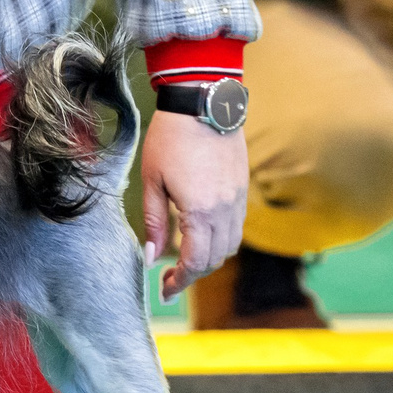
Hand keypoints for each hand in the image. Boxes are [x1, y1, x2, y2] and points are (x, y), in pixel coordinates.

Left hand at [140, 110, 246, 299]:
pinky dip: (221, 240)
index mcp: (200, 212)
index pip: (195, 262)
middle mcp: (225, 210)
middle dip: (193, 274)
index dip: (180, 281)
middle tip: (171, 279)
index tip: (165, 290)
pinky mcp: (242, 189)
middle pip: (215, 259)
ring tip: (186, 259)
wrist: (202, 102)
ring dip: (210, 259)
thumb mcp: (152, 181)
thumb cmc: (170, 138)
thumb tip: (150, 256)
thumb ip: (152, 221)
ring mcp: (238, 200)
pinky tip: (202, 235)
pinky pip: (237, 227)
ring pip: (230, 246)